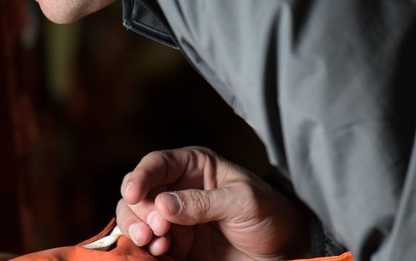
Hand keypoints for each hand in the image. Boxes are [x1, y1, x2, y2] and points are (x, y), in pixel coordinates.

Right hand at [115, 146, 310, 260]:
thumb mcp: (243, 202)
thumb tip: (162, 204)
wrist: (282, 252)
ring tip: (154, 243)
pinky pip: (147, 246)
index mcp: (194, 167)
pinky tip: (156, 254)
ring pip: (135, 218)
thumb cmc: (269, 215)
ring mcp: (174, 219)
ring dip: (136, 229)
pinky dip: (144, 250)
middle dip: (138, 209)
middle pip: (138, 192)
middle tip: (155, 228)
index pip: (157, 164)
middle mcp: (177, 189)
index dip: (141, 177)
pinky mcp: (175, 246)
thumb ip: (203, 202)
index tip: (133, 194)